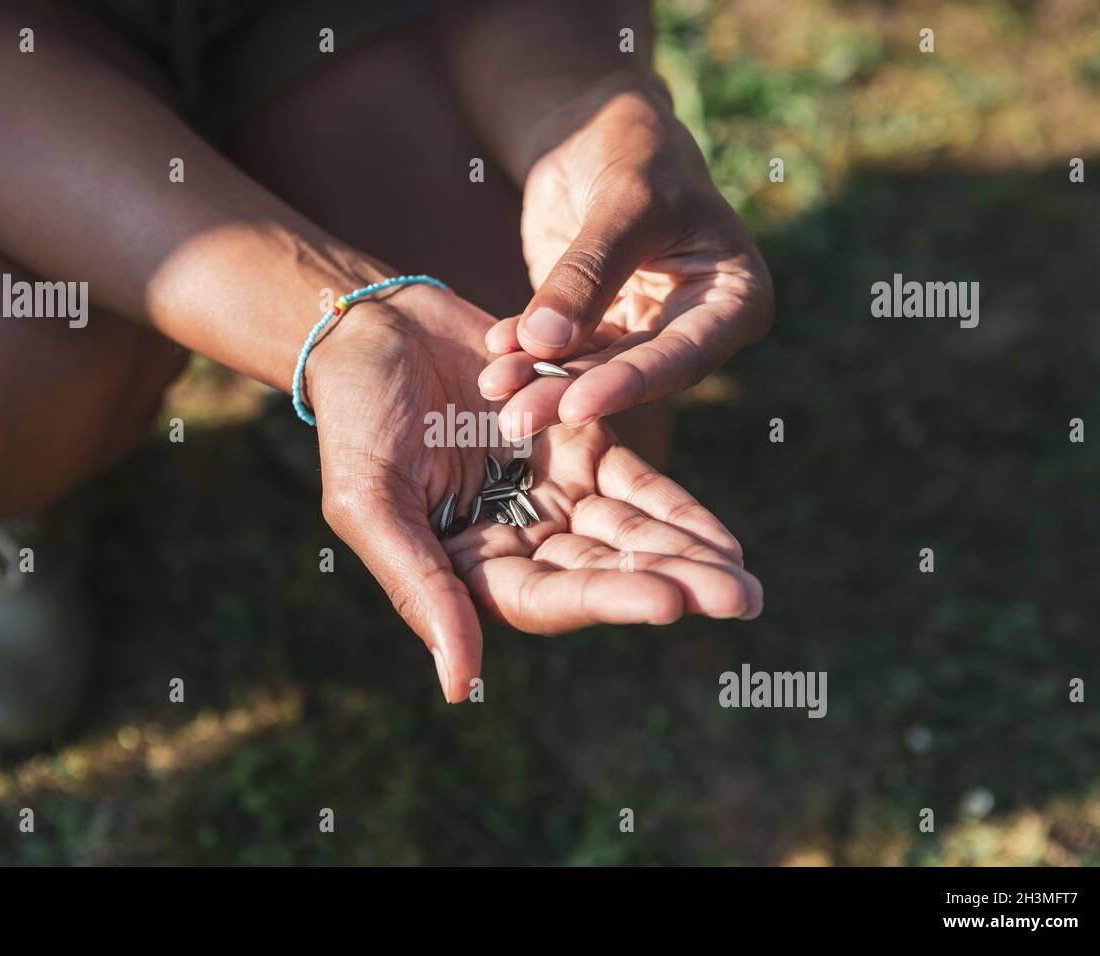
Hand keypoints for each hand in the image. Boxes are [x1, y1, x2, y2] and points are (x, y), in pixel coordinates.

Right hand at [308, 284, 761, 702]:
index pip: (545, 598)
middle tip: (739, 599)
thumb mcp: (370, 502)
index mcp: (466, 565)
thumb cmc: (355, 418)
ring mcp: (551, 493)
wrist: (376, 329)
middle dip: (670, 585)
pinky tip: (721, 536)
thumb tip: (460, 687)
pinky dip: (675, 508)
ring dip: (685, 556)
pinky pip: (636, 483)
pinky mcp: (577, 443)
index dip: (607, 600)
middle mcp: (516, 540)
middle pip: (601, 574)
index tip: (671, 602)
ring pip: (628, 535)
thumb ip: (419, 587)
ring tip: (743, 580)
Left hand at [479, 82, 774, 438]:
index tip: (576, 406)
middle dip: (570, 393)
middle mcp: (697, 324)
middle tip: (519, 417)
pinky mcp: (600, 324)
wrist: (598, 128)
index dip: (629, 384)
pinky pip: (564, 350)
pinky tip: (495, 353)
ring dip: (540, 380)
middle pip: (633, 373)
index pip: (683, 354)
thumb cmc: (635, 148)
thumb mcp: (624, 199)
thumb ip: (587, 272)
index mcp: (736, 296)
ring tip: (494, 386)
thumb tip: (545, 341)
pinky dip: (527, 353)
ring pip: (593, 369)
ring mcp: (646, 328)